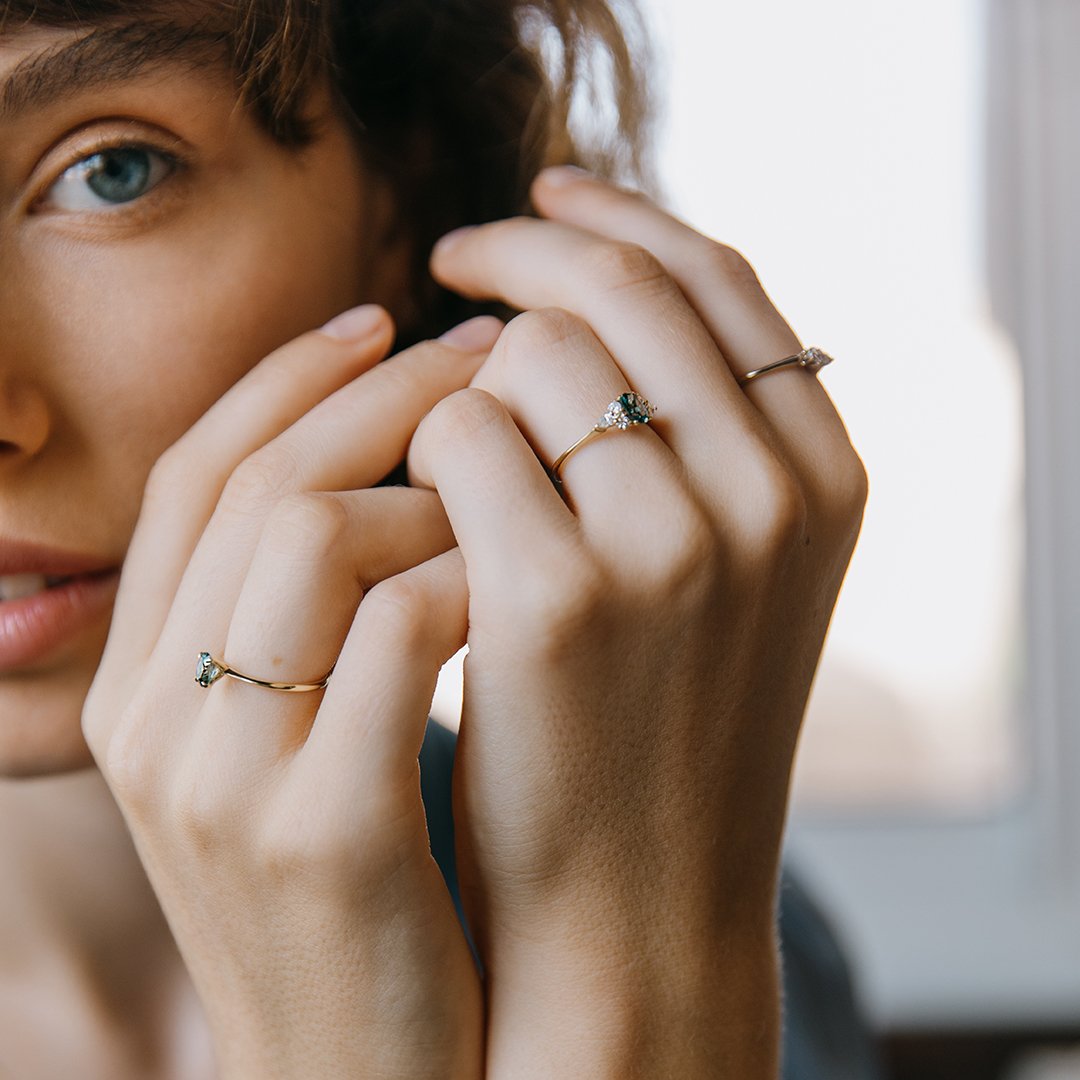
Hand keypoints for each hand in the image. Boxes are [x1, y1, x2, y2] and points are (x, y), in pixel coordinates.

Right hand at [81, 310, 501, 1079]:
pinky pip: (397, 630)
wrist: (361, 1073)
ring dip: (433, 481)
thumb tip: (394, 468)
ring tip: (517, 474)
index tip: (386, 321)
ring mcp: (223, 778)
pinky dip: (469, 572)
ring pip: (315, 530)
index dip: (290, 379)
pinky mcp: (320, 832)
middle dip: (383, 394)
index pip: (194, 472)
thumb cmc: (356, 886)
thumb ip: (307, 618)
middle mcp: (153, 719)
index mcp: (139, 685)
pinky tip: (529, 574)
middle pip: (257, 477)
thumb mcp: (290, 741)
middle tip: (486, 353)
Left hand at [407, 168, 867, 1077]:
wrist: (637, 898)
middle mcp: (772, 495)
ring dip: (470, 371)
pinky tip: (419, 502)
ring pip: (533, 350)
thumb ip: (698, 432)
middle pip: (621, 287)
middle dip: (522, 248)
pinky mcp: (561, 599)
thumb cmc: (662, 723)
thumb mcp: (726, 569)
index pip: (716, 279)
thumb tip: (587, 289)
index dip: (619, 215)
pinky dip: (424, 445)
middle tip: (451, 258)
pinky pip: (460, 430)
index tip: (542, 193)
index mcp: (824, 474)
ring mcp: (675, 545)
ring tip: (448, 433)